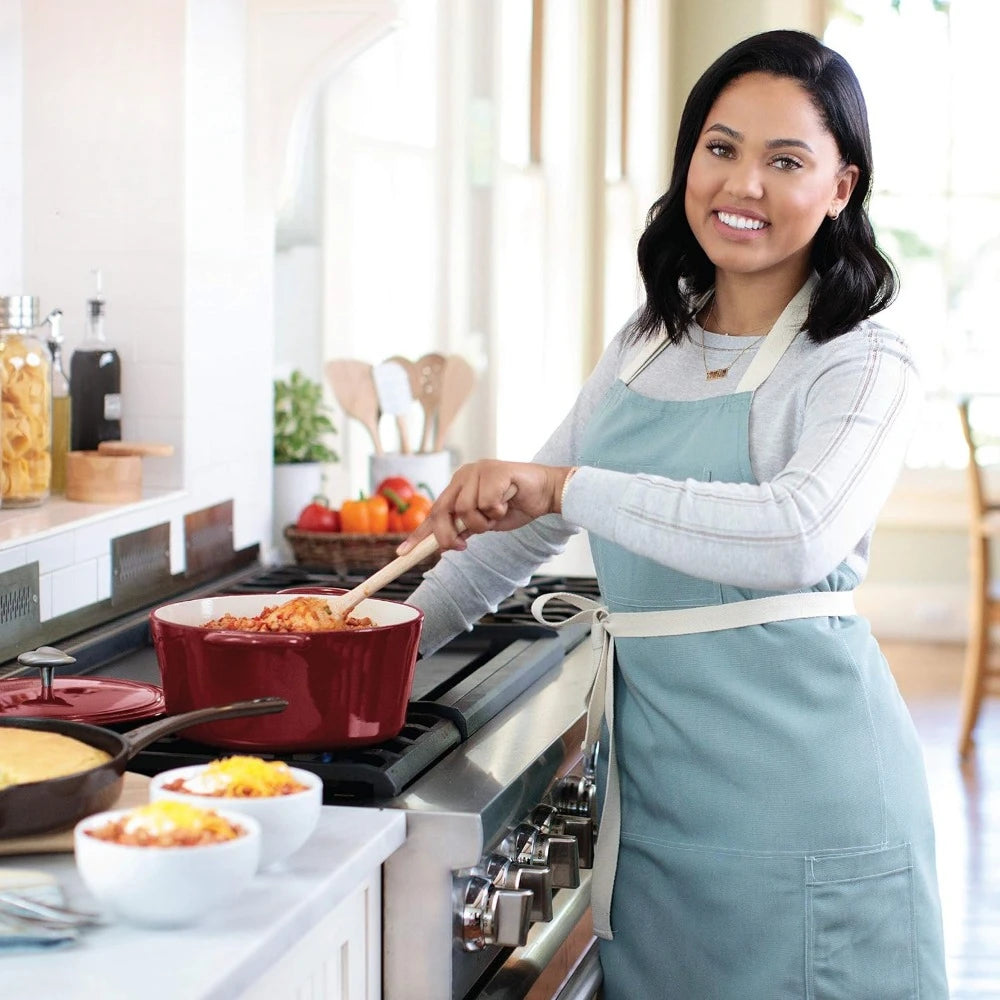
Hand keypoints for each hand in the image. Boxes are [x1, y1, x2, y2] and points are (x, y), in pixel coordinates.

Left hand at [396, 460, 574, 553]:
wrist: (547, 492)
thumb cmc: (518, 505)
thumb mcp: (486, 522)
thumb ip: (465, 527)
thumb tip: (447, 543)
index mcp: (459, 486)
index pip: (434, 512)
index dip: (419, 534)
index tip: (402, 554)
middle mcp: (464, 475)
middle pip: (443, 510)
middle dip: (448, 534)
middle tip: (461, 546)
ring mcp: (477, 470)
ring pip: (465, 509)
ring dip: (484, 521)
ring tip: (499, 512)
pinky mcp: (493, 470)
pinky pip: (485, 502)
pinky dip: (497, 509)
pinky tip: (508, 501)